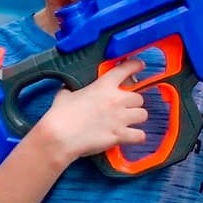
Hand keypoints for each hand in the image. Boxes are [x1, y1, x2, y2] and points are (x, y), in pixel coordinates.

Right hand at [34, 59, 148, 163]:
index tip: (139, 66)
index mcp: (103, 86)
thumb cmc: (60, 115)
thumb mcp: (64, 95)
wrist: (60, 136)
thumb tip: (68, 91)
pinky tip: (131, 137)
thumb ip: (72, 90)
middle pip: (139, 97)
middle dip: (133, 103)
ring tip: (129, 122)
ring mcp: (120, 118)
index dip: (135, 66)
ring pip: (143, 115)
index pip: (126, 69)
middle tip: (124, 107)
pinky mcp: (120, 135)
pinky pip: (140, 135)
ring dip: (136, 118)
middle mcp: (116, 100)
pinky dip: (137, 136)